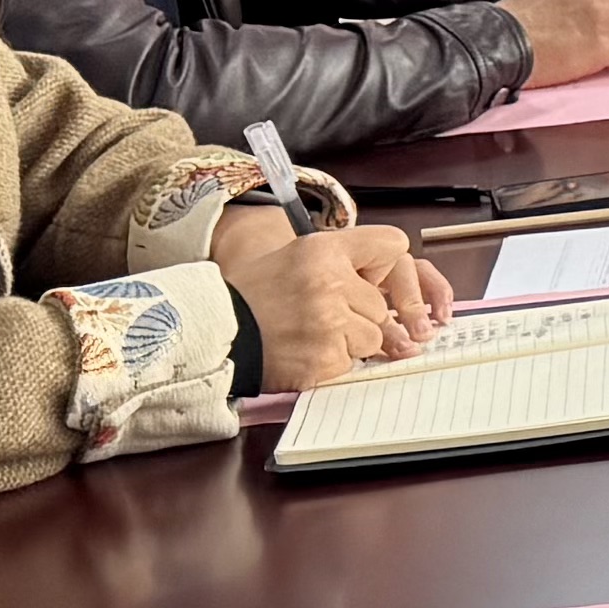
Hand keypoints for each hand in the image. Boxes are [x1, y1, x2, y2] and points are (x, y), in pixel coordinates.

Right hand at [225, 220, 435, 390]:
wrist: (216, 332)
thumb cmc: (255, 297)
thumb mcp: (296, 258)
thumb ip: (343, 262)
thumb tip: (391, 281)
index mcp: (323, 250)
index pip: (392, 245)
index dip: (384, 265)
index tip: (374, 279)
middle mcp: (331, 282)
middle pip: (380, 303)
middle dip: (358, 315)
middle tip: (318, 316)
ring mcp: (330, 321)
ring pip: (374, 336)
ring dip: (349, 342)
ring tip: (310, 334)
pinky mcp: (327, 357)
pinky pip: (353, 362)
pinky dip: (333, 362)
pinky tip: (304, 351)